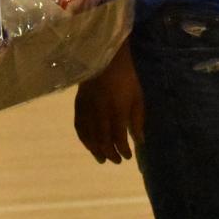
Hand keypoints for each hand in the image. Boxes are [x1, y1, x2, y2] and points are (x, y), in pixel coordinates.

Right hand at [74, 46, 142, 163]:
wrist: (105, 58)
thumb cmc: (126, 77)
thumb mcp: (137, 97)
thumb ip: (137, 119)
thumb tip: (139, 141)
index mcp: (117, 110)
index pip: (118, 137)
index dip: (122, 150)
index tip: (128, 157)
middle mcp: (101, 112)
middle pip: (103, 140)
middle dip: (110, 153)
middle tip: (116, 161)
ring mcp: (87, 109)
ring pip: (89, 135)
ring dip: (95, 150)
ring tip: (101, 158)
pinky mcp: (78, 104)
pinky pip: (79, 125)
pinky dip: (83, 138)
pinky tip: (88, 144)